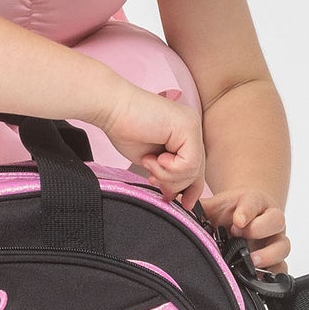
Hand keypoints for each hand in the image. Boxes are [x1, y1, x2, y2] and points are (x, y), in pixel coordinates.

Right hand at [94, 80, 205, 211]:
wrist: (112, 107)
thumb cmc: (124, 129)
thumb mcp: (152, 158)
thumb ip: (167, 172)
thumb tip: (176, 194)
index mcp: (185, 133)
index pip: (196, 167)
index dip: (190, 188)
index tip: (179, 201)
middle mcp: (192, 127)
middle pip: (197, 172)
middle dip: (174, 183)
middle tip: (152, 178)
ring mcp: (192, 126)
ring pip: (193, 171)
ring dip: (166, 175)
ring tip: (149, 163)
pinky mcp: (188, 128)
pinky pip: (188, 164)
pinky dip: (168, 169)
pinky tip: (153, 158)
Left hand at [199, 188, 289, 273]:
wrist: (240, 220)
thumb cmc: (228, 212)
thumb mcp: (214, 206)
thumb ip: (199, 207)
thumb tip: (177, 205)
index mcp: (254, 202)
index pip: (254, 202)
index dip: (247, 211)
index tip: (237, 220)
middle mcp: (270, 219)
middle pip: (276, 220)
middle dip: (258, 229)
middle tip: (239, 235)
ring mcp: (275, 240)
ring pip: (283, 245)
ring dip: (269, 254)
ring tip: (252, 260)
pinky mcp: (277, 260)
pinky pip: (282, 268)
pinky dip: (274, 275)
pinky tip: (260, 278)